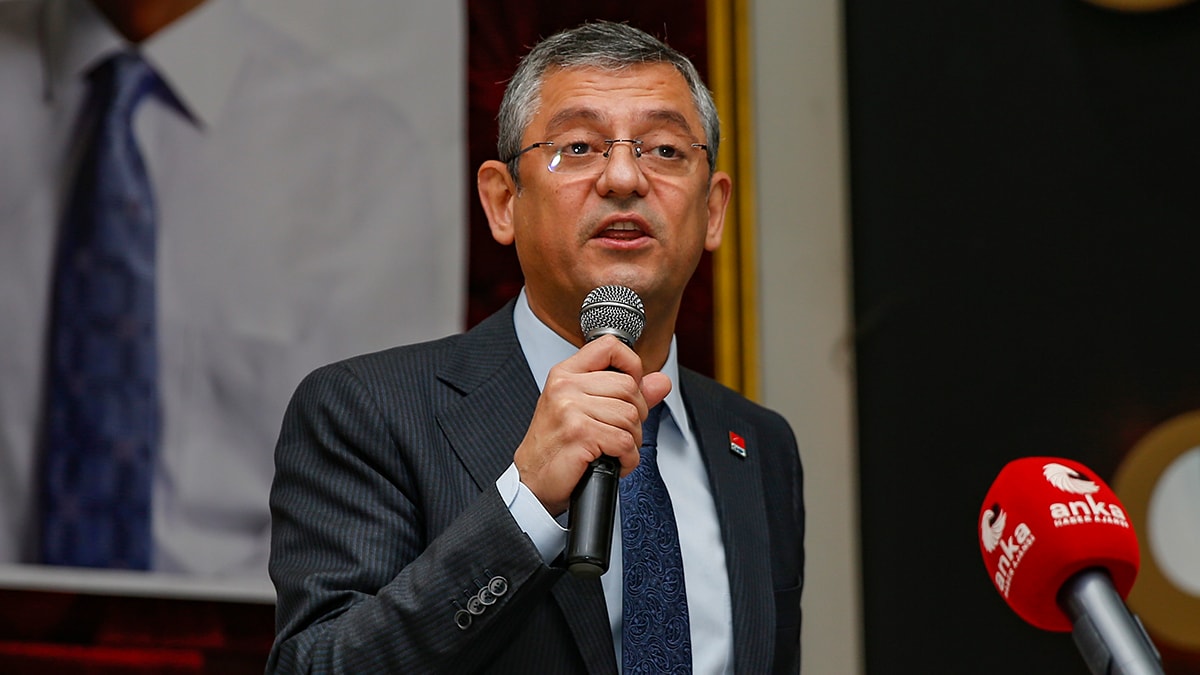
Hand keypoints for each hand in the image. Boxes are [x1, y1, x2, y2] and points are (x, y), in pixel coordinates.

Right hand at [514, 335, 671, 514]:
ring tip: (613, 450)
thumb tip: (661, 381)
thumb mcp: (586, 410)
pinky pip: (625, 442)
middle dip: (636, 416)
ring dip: (631, 441)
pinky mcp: (580, 433)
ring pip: (630, 416)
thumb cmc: (557, 446)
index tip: (631, 386)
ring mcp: (571, 409)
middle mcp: (566, 386)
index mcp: (566, 374)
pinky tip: (614, 462)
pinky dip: (628, 459)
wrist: (533, 481)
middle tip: (618, 432)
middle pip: (629, 387)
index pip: (610, 346)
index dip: (632, 365)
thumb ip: (626, 394)